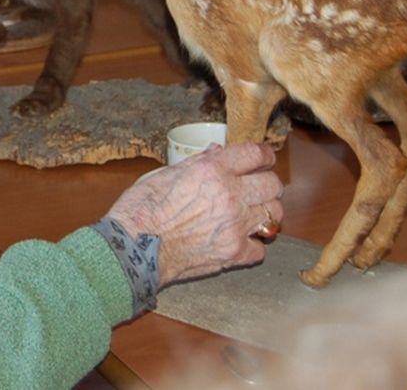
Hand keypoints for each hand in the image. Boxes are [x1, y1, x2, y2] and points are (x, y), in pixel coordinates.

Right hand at [106, 142, 282, 286]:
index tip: (263, 159)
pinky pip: (260, 248)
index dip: (264, 155)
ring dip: (264, 211)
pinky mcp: (233, 253)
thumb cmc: (141, 209)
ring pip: (273, 214)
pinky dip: (252, 244)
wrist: (133, 249)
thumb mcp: (164, 174)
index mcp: (213, 170)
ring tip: (250, 213)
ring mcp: (235, 226)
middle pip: (273, 184)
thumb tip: (216, 153)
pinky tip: (238, 239)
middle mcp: (230, 195)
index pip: (256, 155)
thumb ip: (198, 163)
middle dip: (267, 183)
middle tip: (257, 187)